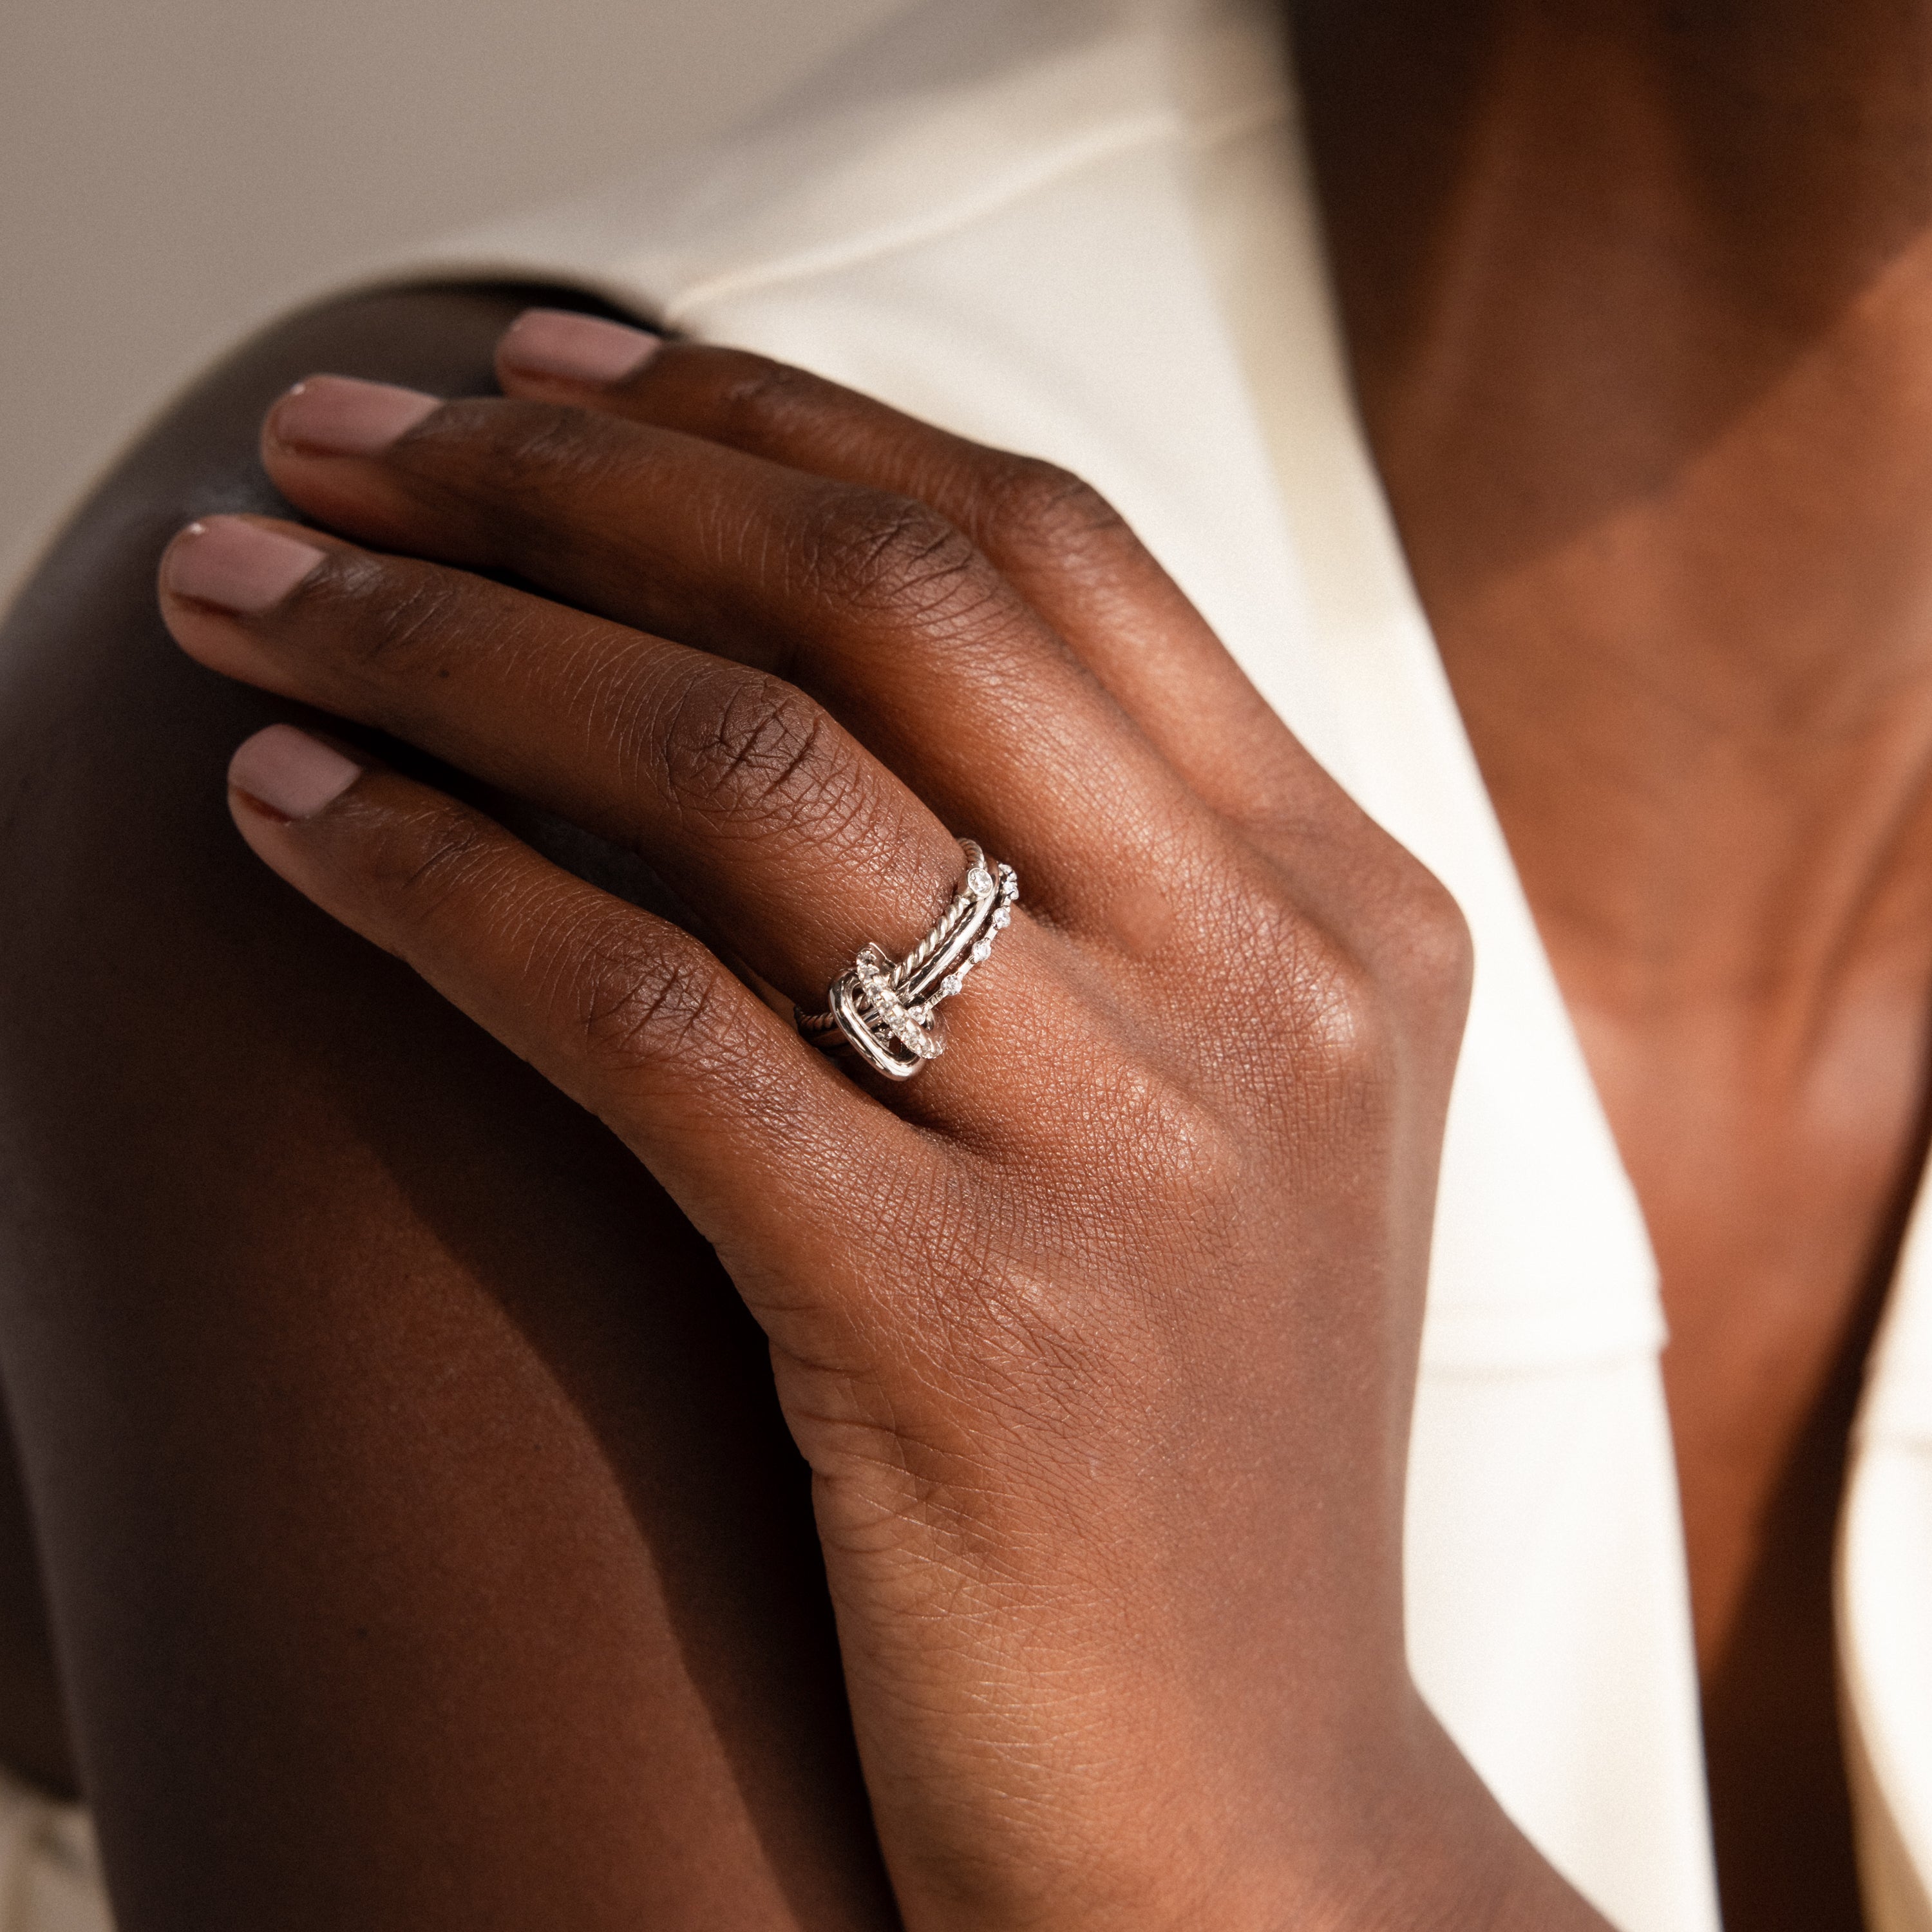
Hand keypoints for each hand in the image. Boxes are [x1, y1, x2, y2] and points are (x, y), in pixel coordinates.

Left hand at [157, 319, 1596, 1930]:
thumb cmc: (1187, 1460)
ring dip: (449, 649)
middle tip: (344, 434)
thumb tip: (791, 662)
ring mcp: (1135, 1155)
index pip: (1040, 548)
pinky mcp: (967, 1334)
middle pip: (882, 604)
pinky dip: (435, 887)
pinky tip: (284, 824)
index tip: (546, 370)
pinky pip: (645, 1018)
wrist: (1243, 1825)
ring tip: (250, 598)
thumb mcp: (1212, 1126)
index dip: (772, 416)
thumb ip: (1097, 889)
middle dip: (573, 483)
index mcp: (1346, 914)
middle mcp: (1267, 991)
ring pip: (739, 779)